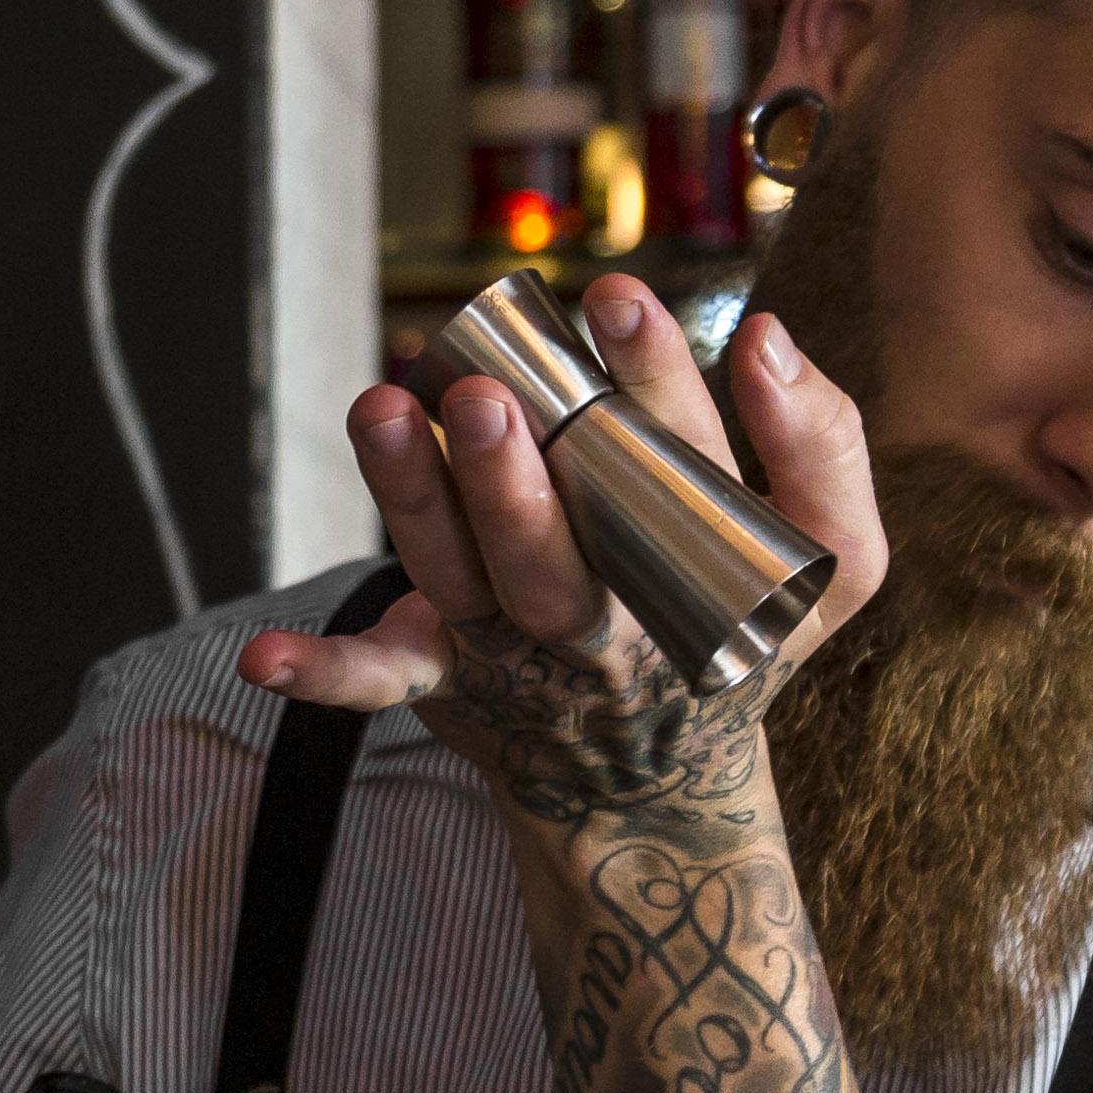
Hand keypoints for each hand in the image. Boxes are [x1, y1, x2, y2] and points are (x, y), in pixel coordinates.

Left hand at [238, 277, 884, 814]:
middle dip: (517, 482)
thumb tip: (769, 335)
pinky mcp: (444, 676)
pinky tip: (262, 659)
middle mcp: (600, 625)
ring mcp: (514, 653)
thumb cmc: (736, 643)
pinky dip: (324, 675)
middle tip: (488, 399)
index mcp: (697, 585)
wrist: (658, 791)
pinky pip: (379, 684)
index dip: (654, 383)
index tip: (616, 301)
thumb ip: (826, 448)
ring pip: (457, 580)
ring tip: (383, 411)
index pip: (680, 472)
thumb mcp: (831, 572)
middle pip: (555, 559)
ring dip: (414, 502)